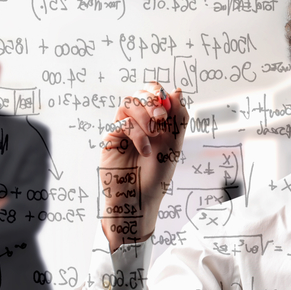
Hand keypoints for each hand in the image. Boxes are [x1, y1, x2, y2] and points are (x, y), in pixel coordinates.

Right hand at [99, 82, 187, 250]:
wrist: (139, 199)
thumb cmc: (156, 176)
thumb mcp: (174, 145)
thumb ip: (178, 118)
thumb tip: (178, 91)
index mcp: (155, 122)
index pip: (154, 95)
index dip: (158, 92)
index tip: (166, 104)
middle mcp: (139, 123)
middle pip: (139, 94)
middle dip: (152, 101)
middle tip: (161, 118)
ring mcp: (123, 130)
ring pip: (129, 104)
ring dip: (145, 116)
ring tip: (153, 135)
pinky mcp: (111, 138)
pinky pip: (122, 122)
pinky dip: (137, 133)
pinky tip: (144, 149)